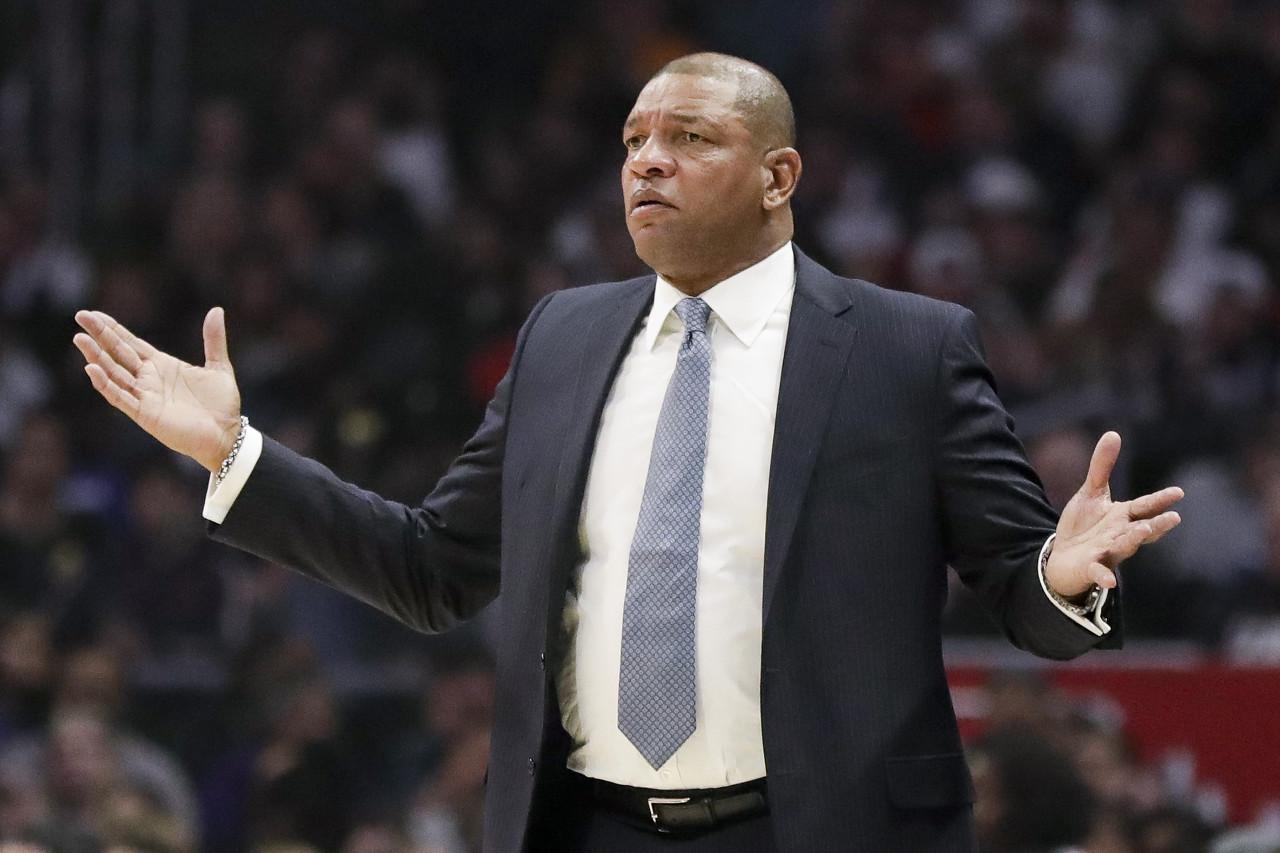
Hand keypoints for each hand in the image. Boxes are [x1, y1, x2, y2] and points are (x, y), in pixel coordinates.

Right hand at [73, 308, 241, 472]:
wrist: (227, 435)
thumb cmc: (221, 405)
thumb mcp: (219, 366)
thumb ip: (214, 340)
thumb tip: (217, 309)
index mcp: (162, 365)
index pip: (132, 344)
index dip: (114, 329)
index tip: (94, 314)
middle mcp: (149, 379)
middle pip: (118, 353)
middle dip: (100, 335)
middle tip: (80, 315)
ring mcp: (145, 396)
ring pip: (113, 373)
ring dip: (96, 356)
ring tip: (80, 338)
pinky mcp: (144, 414)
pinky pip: (120, 397)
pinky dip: (105, 384)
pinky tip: (91, 369)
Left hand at [1044, 431, 1183, 598]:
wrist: (1064, 557)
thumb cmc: (1084, 526)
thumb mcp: (1091, 493)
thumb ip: (1102, 466)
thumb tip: (1113, 433)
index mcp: (1123, 516)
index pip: (1144, 506)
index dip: (1160, 500)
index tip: (1178, 493)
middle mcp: (1121, 535)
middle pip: (1141, 529)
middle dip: (1156, 524)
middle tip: (1173, 518)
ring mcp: (1109, 552)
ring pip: (1125, 547)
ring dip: (1134, 540)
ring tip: (1145, 531)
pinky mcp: (1093, 567)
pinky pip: (1100, 572)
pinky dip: (1104, 576)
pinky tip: (1110, 581)